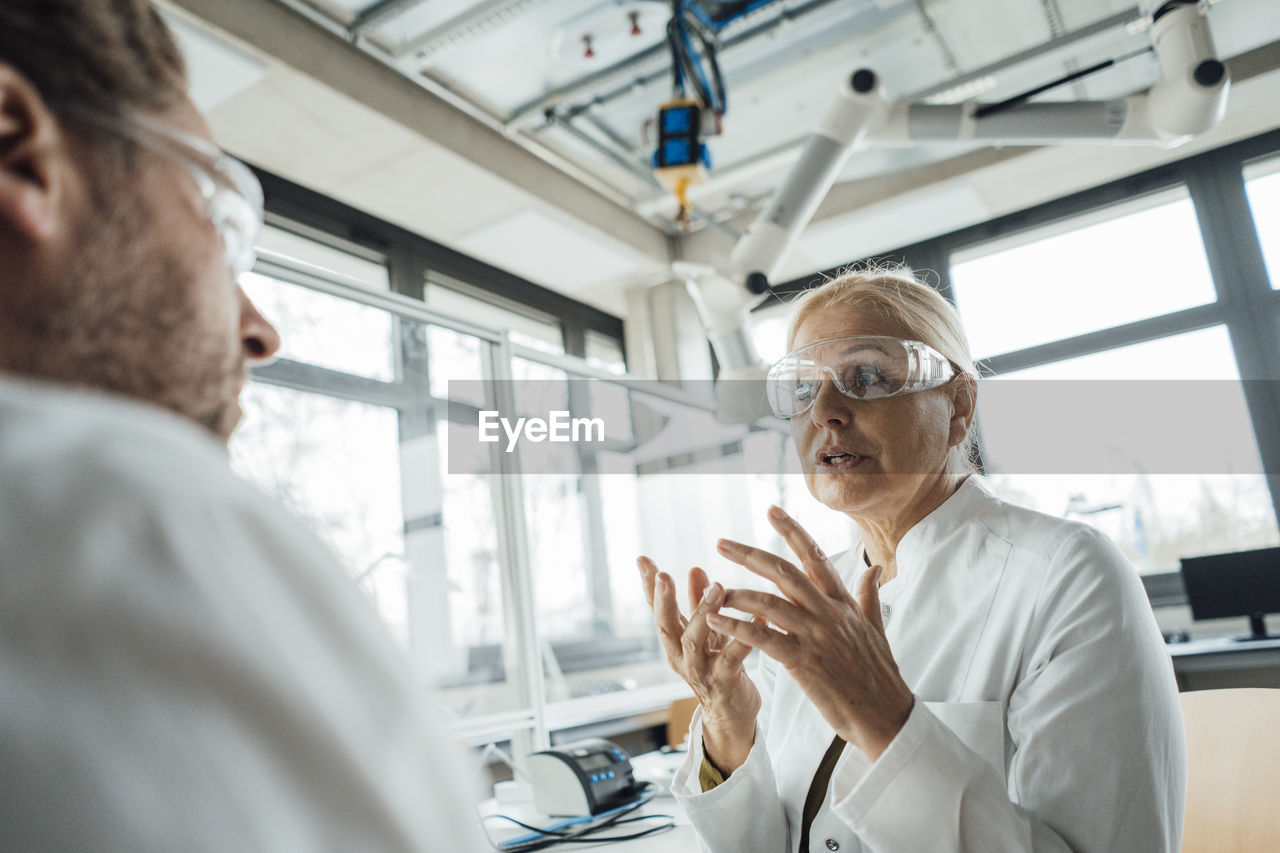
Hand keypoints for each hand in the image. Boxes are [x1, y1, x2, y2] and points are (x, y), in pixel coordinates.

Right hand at [637, 556, 761, 773]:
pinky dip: (744, 635)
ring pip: (695, 641)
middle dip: (663, 600)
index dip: (648, 585)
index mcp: (673, 642)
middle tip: (665, 575)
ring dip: (704, 613)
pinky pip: (733, 657)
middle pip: (665, 626)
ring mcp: (700, 671)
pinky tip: (758, 614)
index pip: (656, 609)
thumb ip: (699, 604)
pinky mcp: (724, 682)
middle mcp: (680, 656)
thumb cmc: (718, 668)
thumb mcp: (705, 634)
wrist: (731, 715)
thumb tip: (695, 568)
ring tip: (717, 586)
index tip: (642, 559)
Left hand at [706, 506, 914, 760]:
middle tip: (721, 543)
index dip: (793, 531)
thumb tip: (875, 566)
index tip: (772, 510)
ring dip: (737, 594)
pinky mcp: (804, 662)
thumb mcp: (876, 628)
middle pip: (784, 572)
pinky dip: (736, 628)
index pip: (815, 557)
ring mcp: (816, 636)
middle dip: (750, 554)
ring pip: (769, 603)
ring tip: (713, 589)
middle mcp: (828, 613)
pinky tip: (715, 621)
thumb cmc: (879, 675)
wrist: (886, 714)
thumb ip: (868, 595)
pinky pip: (764, 639)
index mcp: (842, 603)